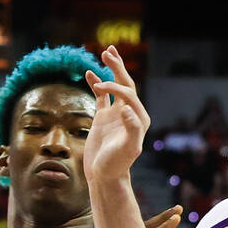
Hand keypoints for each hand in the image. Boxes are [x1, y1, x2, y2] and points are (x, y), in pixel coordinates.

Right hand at [84, 46, 150, 183]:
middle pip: (126, 84)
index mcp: (139, 119)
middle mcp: (129, 114)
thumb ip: (131, 129)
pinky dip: (95, 84)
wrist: (104, 176)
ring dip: (110, 71)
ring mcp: (115, 114)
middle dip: (118, 68)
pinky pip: (100, 96)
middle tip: (109, 52)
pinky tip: (88, 73)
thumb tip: (127, 110)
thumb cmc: (116, 165)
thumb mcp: (127, 149)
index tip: (100, 87)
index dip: (115, 87)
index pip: (128, 94)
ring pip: (114, 87)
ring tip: (105, 53)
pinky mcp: (103, 118)